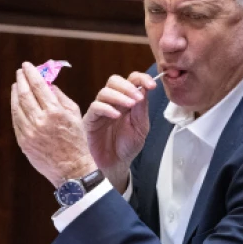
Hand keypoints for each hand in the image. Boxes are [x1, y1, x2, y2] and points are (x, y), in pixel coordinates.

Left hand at [11, 62, 96, 187]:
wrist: (71, 168)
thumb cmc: (76, 139)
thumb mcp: (74, 114)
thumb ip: (60, 97)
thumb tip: (46, 83)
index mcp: (55, 112)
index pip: (38, 86)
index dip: (31, 73)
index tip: (26, 65)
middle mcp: (40, 121)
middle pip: (25, 94)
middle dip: (21, 80)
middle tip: (20, 72)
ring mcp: (30, 132)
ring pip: (17, 107)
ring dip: (15, 93)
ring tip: (16, 85)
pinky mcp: (24, 142)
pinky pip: (16, 121)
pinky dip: (15, 109)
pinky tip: (16, 103)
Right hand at [84, 72, 157, 192]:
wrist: (116, 165)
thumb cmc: (127, 147)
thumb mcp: (140, 128)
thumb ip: (142, 109)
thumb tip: (144, 89)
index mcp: (127, 101)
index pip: (131, 81)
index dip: (141, 79)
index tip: (151, 85)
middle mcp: (112, 102)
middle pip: (114, 81)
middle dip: (128, 86)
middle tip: (138, 97)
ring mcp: (100, 110)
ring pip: (105, 92)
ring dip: (119, 96)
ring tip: (130, 105)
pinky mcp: (91, 120)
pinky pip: (95, 107)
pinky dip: (107, 108)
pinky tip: (116, 115)